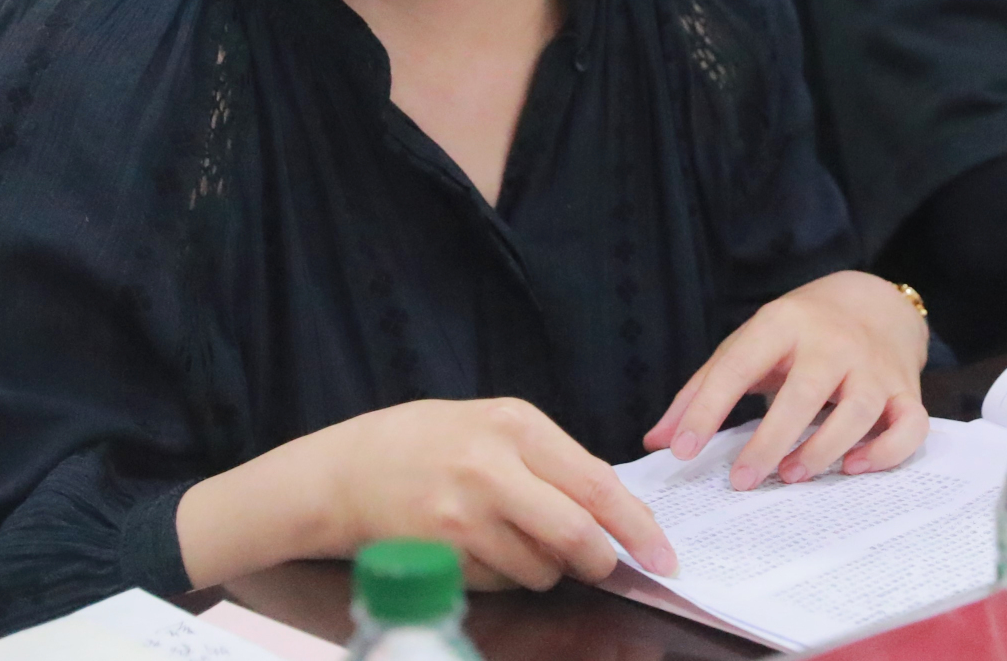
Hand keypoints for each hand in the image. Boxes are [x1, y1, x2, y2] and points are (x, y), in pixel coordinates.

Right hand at [321, 398, 674, 588]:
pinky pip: (504, 584)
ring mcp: (465, 517)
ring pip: (543, 569)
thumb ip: (547, 459)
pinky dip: (507, 577)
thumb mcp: (487, 424)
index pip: (596, 483)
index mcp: (512, 424)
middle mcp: (492, 467)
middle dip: (602, 560)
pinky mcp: (444, 558)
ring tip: (511, 537)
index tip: (663, 553)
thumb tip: (610, 507)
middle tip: (604, 565)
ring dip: (547, 569)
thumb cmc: (420, 442)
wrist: (342, 473)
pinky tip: (477, 548)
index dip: (638, 526)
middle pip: (579, 535)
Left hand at [644, 271, 928, 490]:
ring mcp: (873, 366)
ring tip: (790, 476)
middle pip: (803, 393)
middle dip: (770, 441)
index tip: (682, 451)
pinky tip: (852, 468)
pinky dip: (885, 453)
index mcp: (781, 324)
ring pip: (858, 412)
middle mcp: (831, 342)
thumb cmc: (796, 334)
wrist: (872, 303)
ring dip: (822, 450)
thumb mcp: (747, 345)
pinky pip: (909, 427)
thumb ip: (702, 391)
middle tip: (741, 480)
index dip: (707, 409)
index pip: (738, 365)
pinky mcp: (907, 391)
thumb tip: (658, 441)